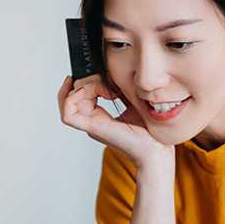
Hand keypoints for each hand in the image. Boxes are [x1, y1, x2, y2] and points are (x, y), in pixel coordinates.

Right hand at [57, 74, 171, 167]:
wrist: (156, 149)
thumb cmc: (148, 130)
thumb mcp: (132, 100)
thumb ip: (119, 88)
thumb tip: (109, 74)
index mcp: (99, 117)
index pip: (80, 95)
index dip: (87, 80)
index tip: (105, 76)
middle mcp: (92, 121)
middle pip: (75, 94)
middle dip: (89, 81)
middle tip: (111, 85)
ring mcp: (91, 125)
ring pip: (70, 100)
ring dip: (87, 86)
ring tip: (109, 91)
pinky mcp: (93, 128)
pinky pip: (68, 115)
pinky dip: (71, 99)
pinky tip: (87, 92)